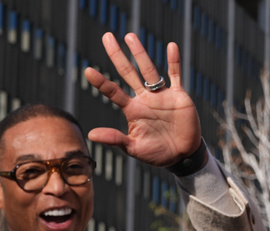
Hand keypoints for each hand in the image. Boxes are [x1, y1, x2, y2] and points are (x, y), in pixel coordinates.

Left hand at [84, 33, 202, 167]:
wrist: (182, 156)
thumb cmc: (156, 154)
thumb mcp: (133, 148)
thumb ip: (115, 139)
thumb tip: (91, 135)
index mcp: (133, 110)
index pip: (113, 92)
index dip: (101, 82)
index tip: (87, 71)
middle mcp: (144, 99)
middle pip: (128, 73)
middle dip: (117, 56)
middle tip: (106, 37)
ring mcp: (161, 95)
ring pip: (149, 70)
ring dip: (140, 53)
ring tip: (130, 36)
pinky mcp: (178, 96)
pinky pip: (176, 75)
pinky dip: (174, 61)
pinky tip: (171, 46)